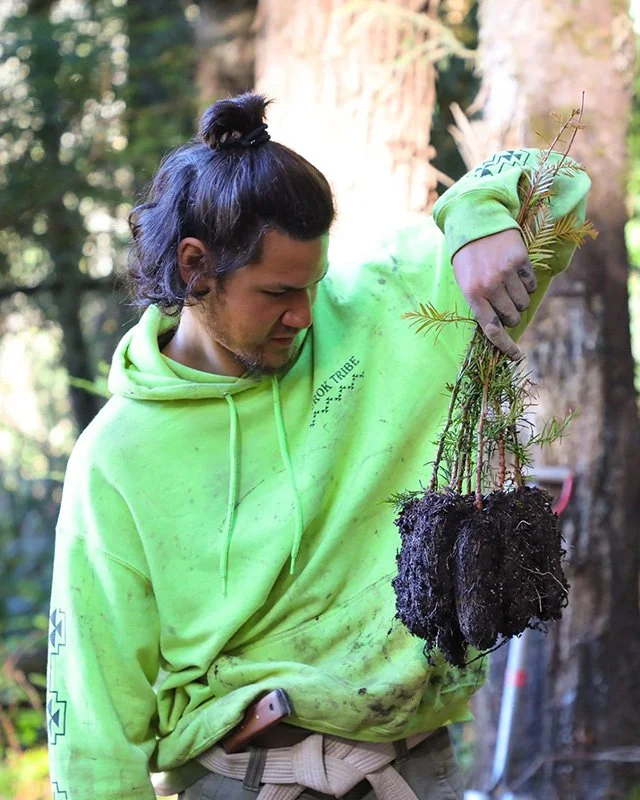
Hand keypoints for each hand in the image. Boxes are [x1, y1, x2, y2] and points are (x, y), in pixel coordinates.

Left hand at [452, 228, 535, 360]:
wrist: (475, 222)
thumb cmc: (468, 258)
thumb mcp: (465, 282)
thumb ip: (480, 304)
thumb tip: (499, 329)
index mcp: (472, 295)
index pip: (491, 329)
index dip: (505, 346)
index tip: (516, 357)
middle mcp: (489, 286)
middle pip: (512, 318)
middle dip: (511, 315)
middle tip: (502, 300)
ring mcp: (505, 273)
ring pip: (524, 303)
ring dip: (519, 299)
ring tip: (506, 282)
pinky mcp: (519, 261)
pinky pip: (531, 284)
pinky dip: (526, 283)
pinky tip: (514, 271)